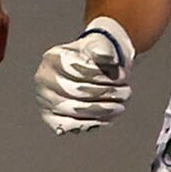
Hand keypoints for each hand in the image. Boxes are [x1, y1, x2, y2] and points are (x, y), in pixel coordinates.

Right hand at [35, 19, 133, 134]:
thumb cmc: (95, 58)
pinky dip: (92, 123)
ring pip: (76, 110)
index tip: (124, 75)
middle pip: (77, 90)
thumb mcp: (101, 46)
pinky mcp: (50, 118)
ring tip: (120, 106)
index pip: (79, 69)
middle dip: (106, 93)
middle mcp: (43, 79)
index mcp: (53, 58)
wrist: (90, 72)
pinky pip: (71, 125)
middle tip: (127, 92)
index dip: (103, 75)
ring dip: (103, 109)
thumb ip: (103, 48)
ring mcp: (44, 100)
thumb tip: (106, 56)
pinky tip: (108, 118)